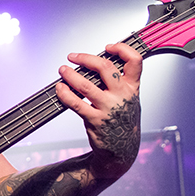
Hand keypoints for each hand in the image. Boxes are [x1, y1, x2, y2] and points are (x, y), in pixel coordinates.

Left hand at [55, 42, 141, 178]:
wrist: (122, 148)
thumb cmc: (122, 119)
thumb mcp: (130, 98)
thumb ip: (120, 81)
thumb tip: (96, 64)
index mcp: (133, 87)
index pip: (135, 60)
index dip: (121, 49)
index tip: (107, 47)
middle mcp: (122, 95)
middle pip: (105, 68)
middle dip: (85, 58)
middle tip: (73, 57)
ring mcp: (109, 108)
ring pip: (85, 85)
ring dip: (70, 75)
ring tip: (62, 70)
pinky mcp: (95, 120)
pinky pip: (75, 103)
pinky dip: (64, 93)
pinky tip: (59, 89)